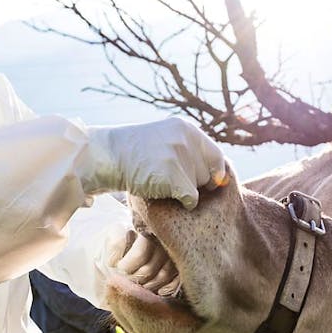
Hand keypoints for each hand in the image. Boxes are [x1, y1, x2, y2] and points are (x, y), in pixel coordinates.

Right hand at [83, 117, 226, 208]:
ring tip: (162, 183)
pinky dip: (183, 203)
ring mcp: (180, 157)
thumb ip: (190, 150)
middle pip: (208, 174)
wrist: (109, 156)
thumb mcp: (165, 139)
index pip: (217, 156)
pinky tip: (166, 195)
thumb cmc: (135, 154)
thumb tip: (222, 177)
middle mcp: (187, 139)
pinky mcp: (174, 176)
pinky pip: (192, 199)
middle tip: (170, 180)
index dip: (214, 173)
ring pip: (200, 187)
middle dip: (195, 182)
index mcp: (187, 129)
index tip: (207, 183)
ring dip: (186, 191)